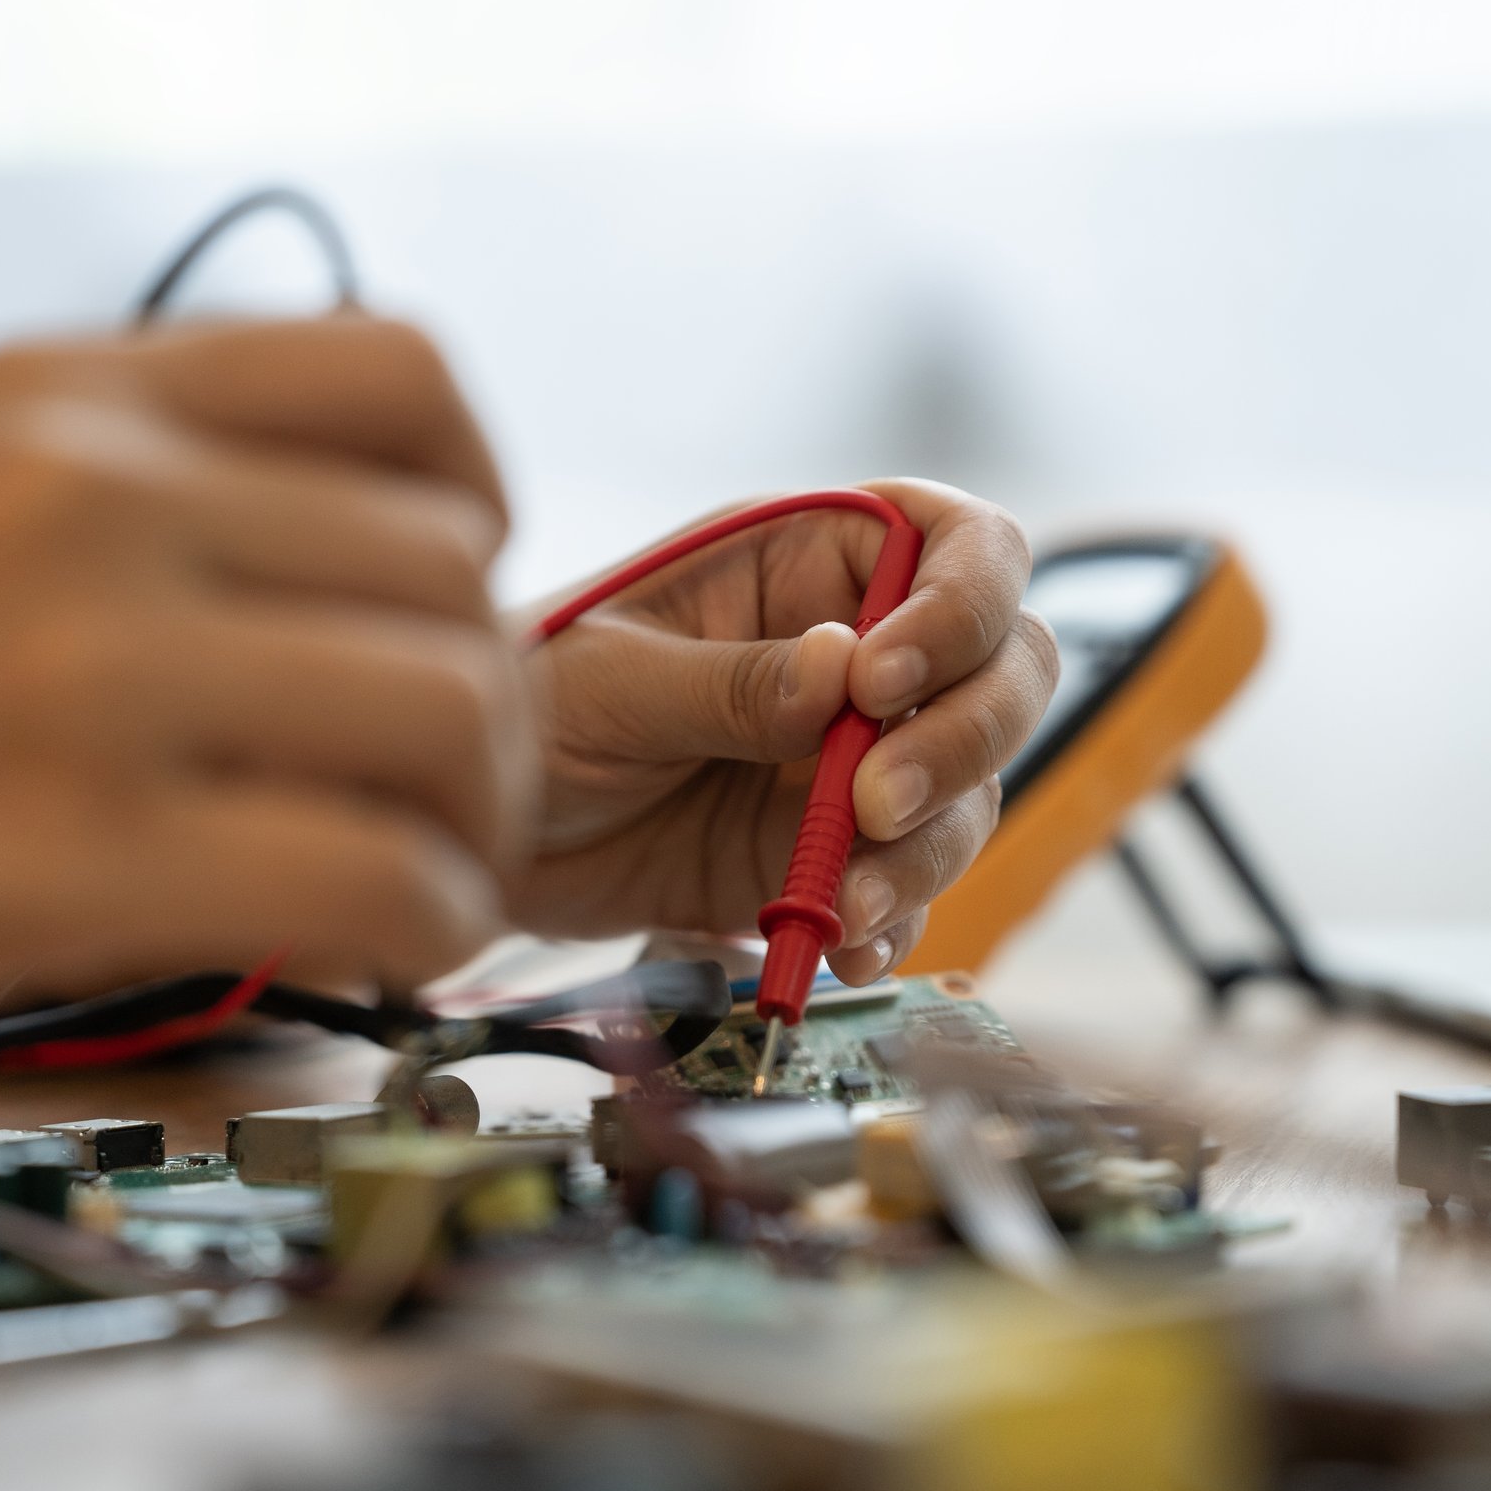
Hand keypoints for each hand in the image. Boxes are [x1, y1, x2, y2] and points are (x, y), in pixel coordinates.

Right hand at [0, 317, 534, 1061]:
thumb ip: (161, 492)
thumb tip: (381, 589)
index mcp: (70, 388)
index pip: (404, 374)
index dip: (479, 503)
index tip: (446, 600)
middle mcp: (95, 493)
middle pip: (457, 571)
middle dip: (491, 703)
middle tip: (447, 792)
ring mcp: (91, 663)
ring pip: (455, 713)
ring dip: (478, 818)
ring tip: (421, 872)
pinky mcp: (77, 848)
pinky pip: (382, 876)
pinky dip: (433, 925)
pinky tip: (383, 950)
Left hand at [512, 478, 1055, 982]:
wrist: (483, 833)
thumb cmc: (533, 706)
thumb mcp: (612, 680)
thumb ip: (729, 681)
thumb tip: (844, 669)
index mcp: (813, 557)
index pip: (964, 546)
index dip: (959, 608)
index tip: (881, 683)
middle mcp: (863, 651)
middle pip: (1007, 670)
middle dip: (964, 740)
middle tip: (875, 804)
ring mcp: (859, 758)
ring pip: (972, 791)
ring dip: (930, 849)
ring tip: (844, 900)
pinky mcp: (840, 855)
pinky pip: (914, 886)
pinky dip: (895, 921)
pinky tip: (842, 944)